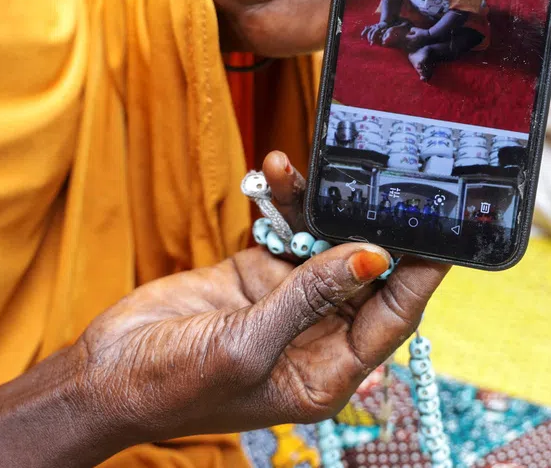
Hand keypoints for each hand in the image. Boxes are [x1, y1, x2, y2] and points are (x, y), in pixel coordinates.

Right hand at [73, 152, 447, 445]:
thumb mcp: (248, 344)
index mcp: (326, 372)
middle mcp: (315, 335)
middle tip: (387, 173)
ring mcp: (285, 300)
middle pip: (365, 272)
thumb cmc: (174, 386)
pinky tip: (277, 170)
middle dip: (371, 223)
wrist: (104, 376)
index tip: (445, 230)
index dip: (421, 274)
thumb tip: (371, 256)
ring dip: (319, 203)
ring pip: (323, 242)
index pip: (393, 316)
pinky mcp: (254, 273)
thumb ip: (309, 296)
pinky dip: (282, 202)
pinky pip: (283, 229)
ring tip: (310, 164)